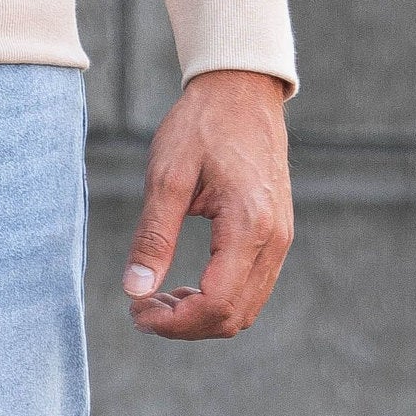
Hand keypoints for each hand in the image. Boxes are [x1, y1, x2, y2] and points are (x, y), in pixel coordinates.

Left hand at [123, 69, 292, 339]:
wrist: (241, 91)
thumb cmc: (202, 125)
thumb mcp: (166, 177)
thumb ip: (153, 236)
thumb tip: (135, 290)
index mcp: (249, 225)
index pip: (216, 303)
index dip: (174, 322)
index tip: (135, 312)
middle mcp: (274, 239)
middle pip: (234, 316)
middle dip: (184, 325)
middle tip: (140, 308)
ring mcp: (280, 239)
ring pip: (246, 308)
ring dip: (201, 316)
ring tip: (157, 299)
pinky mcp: (276, 234)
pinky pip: (251, 287)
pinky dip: (218, 299)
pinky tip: (184, 285)